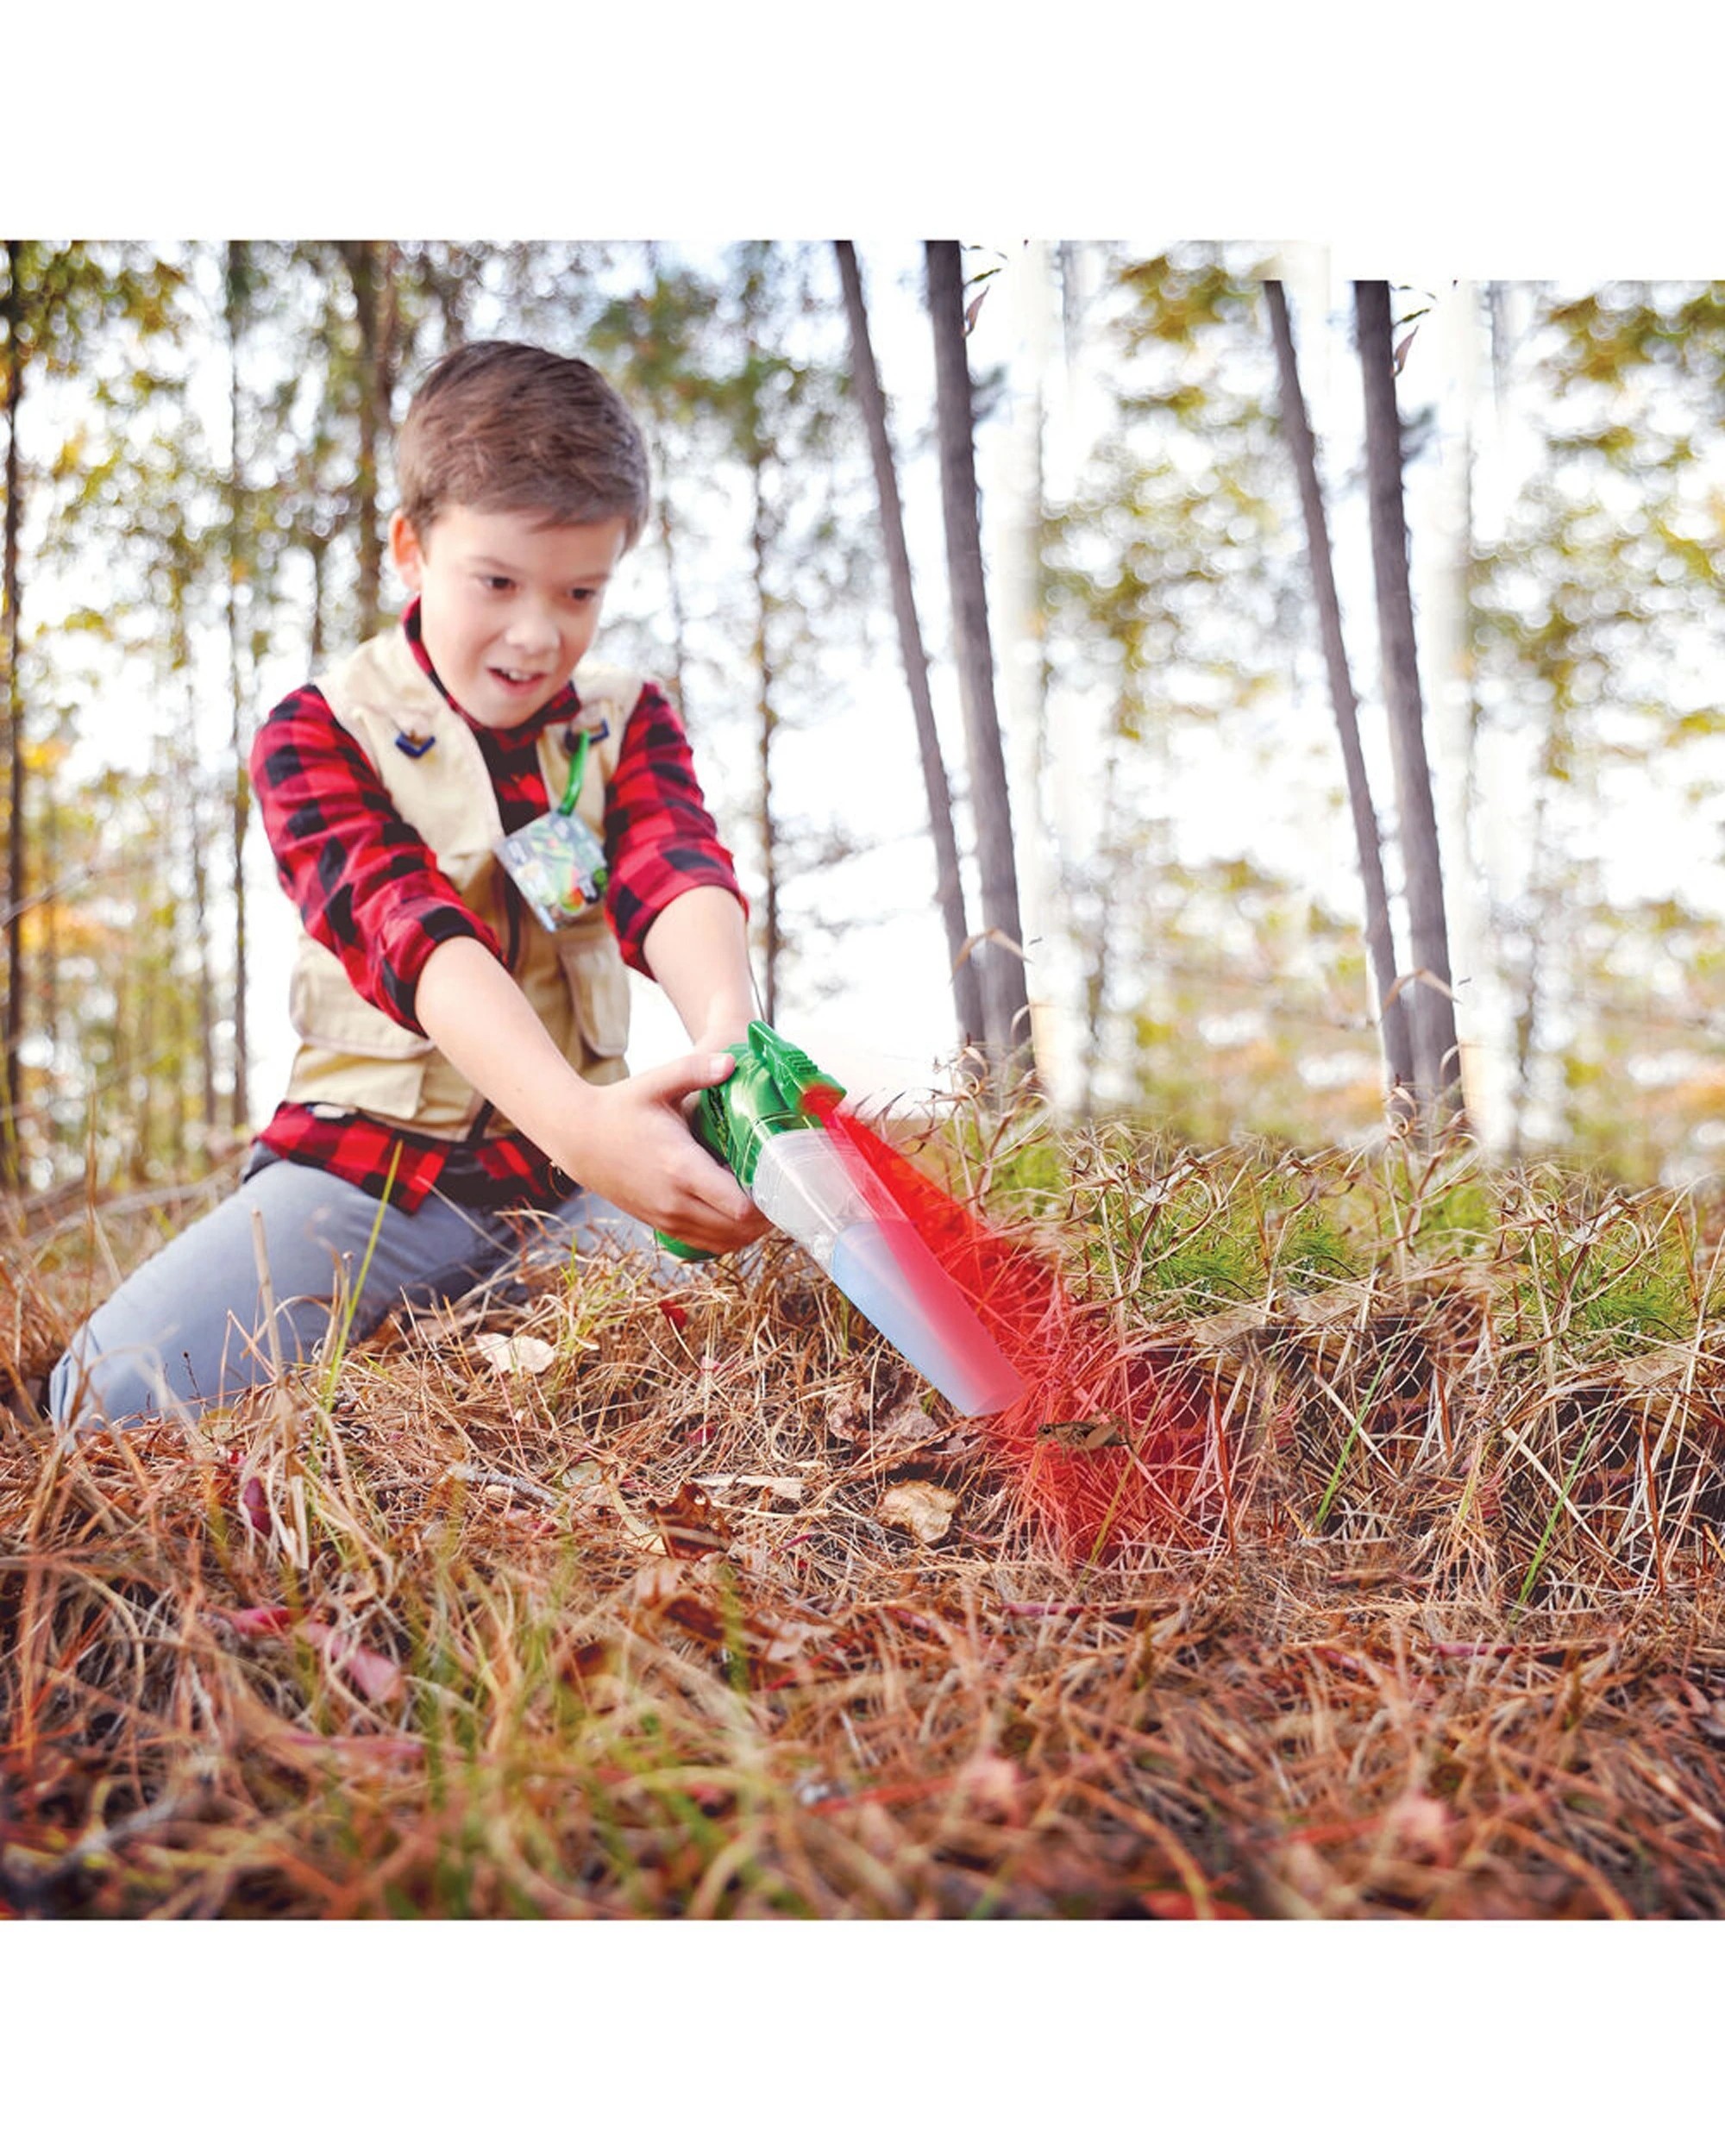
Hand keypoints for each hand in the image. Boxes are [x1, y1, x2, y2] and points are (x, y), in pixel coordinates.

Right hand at [556, 1050, 768, 1253]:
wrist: (577, 1138)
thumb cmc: (620, 1107)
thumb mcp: (656, 1083)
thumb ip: (695, 1071)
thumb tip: (732, 1062)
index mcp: (681, 1168)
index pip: (738, 1206)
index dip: (769, 1200)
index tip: (783, 1179)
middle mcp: (675, 1201)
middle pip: (739, 1230)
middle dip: (767, 1216)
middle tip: (784, 1191)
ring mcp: (666, 1217)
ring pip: (724, 1243)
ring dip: (750, 1229)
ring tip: (767, 1202)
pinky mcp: (659, 1224)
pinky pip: (705, 1245)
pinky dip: (729, 1237)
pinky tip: (739, 1215)